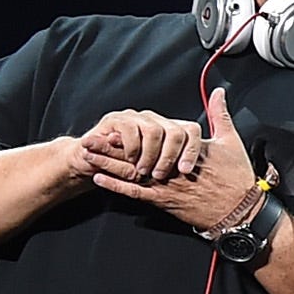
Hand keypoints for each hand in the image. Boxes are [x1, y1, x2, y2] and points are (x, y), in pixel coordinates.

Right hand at [75, 108, 205, 185]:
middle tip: (160, 175)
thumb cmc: (130, 166)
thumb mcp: (158, 167)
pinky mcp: (115, 120)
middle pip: (174, 131)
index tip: (187, 171)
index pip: (191, 131)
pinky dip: (131, 149)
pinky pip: (129, 131)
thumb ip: (180, 164)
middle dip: (169, 156)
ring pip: (153, 131)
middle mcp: (155, 119)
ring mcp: (135, 118)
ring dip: (149, 155)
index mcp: (169, 127)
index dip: (191, 150)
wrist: (92, 158)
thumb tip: (200, 173)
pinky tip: (130, 161)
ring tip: (143, 171)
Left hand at [90, 88, 263, 234]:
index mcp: (184, 150)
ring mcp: (166, 185)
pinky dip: (116, 187)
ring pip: (131, 173)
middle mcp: (171, 166)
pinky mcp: (165, 201)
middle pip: (135, 154)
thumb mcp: (230, 141)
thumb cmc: (236, 176)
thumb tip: (218, 93)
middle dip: (110, 147)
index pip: (152, 139)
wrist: (240, 209)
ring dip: (107, 164)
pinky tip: (100, 179)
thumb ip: (220, 115)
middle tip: (89, 139)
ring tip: (87, 155)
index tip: (112, 127)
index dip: (129, 134)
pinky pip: (135, 194)